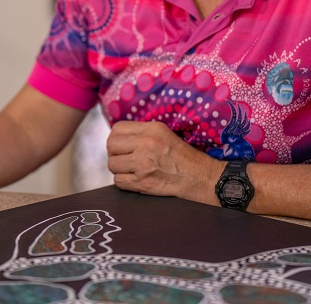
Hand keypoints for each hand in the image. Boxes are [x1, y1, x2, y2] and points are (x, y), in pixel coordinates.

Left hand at [106, 120, 221, 203]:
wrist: (199, 177)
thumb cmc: (183, 157)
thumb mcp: (164, 134)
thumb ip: (142, 133)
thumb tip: (119, 137)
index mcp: (152, 129)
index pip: (117, 129)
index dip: (115, 138)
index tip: (120, 146)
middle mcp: (146, 144)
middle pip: (111, 145)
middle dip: (114, 153)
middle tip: (122, 159)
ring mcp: (143, 164)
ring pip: (112, 165)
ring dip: (119, 169)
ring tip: (130, 170)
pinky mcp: (143, 182)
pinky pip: (118, 181)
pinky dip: (124, 182)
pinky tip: (134, 180)